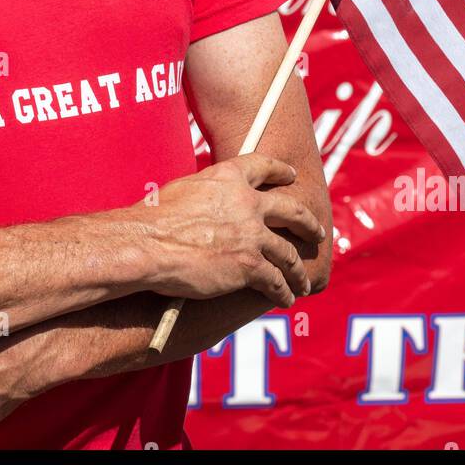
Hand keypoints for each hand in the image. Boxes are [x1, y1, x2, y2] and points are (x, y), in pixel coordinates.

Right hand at [137, 152, 324, 307]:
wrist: (147, 245)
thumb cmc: (152, 220)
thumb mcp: (184, 190)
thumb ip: (206, 194)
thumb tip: (207, 204)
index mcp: (228, 176)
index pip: (263, 165)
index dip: (281, 170)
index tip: (292, 175)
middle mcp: (247, 202)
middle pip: (291, 210)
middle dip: (308, 223)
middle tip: (318, 231)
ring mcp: (252, 234)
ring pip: (288, 253)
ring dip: (298, 269)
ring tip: (303, 280)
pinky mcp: (250, 265)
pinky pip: (275, 280)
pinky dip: (283, 291)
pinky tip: (286, 298)